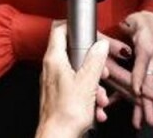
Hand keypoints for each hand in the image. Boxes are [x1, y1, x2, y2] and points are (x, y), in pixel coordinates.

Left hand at [36, 23, 109, 137]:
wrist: (57, 137)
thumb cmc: (67, 113)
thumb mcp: (87, 82)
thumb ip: (94, 61)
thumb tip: (100, 45)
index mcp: (54, 59)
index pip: (59, 30)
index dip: (73, 26)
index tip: (88, 31)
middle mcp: (51, 68)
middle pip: (73, 53)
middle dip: (92, 64)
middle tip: (101, 74)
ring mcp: (54, 82)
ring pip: (78, 73)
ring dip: (93, 85)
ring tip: (99, 98)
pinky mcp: (58, 95)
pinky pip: (76, 88)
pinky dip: (88, 96)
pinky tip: (96, 109)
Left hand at [119, 11, 152, 128]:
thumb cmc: (145, 21)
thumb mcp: (136, 21)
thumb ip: (130, 27)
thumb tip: (124, 29)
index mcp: (147, 48)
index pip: (142, 66)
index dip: (139, 78)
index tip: (135, 90)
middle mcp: (150, 61)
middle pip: (148, 83)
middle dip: (148, 102)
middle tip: (149, 119)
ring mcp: (149, 67)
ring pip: (146, 89)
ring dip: (145, 105)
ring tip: (144, 121)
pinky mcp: (146, 70)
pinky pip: (141, 86)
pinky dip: (136, 98)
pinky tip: (133, 110)